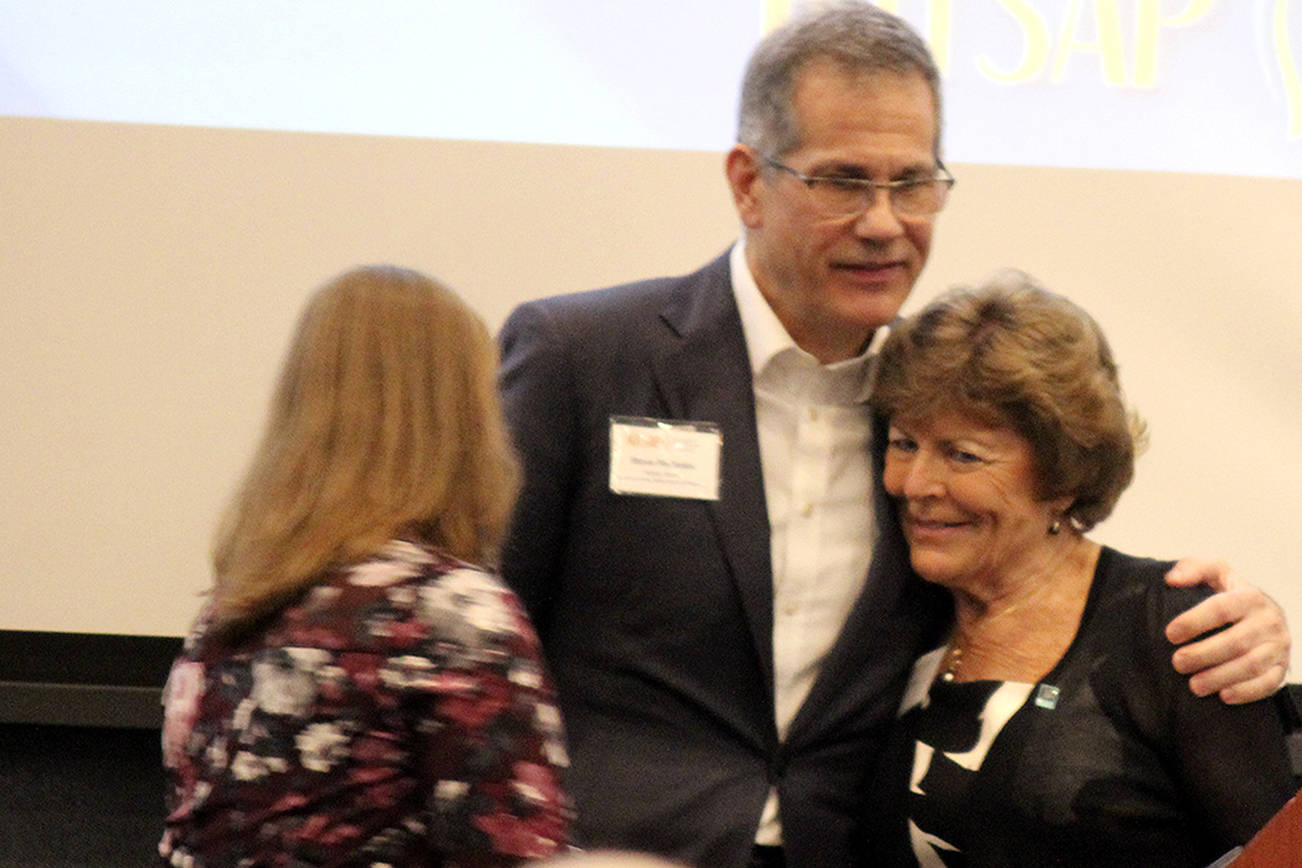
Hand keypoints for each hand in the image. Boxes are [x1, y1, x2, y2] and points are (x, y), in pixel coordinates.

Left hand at [1164, 558, 1289, 703]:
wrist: (1264, 615)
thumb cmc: (1229, 594)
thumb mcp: (1214, 573)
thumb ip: (1193, 568)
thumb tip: (1172, 580)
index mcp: (1249, 596)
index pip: (1220, 608)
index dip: (1194, 621)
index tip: (1170, 634)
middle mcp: (1268, 620)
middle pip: (1235, 641)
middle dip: (1203, 655)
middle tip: (1177, 663)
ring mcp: (1278, 645)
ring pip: (1252, 665)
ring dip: (1221, 677)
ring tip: (1193, 685)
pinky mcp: (1283, 666)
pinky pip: (1269, 683)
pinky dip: (1247, 692)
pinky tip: (1224, 695)